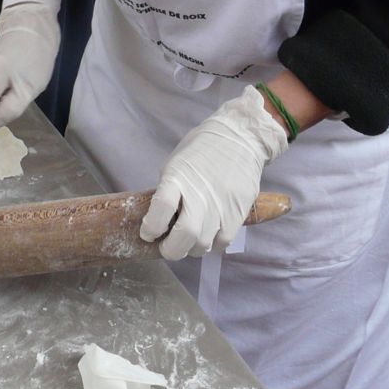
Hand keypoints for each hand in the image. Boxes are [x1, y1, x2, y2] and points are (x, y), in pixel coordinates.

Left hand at [140, 84, 288, 260]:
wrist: (240, 138)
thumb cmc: (202, 150)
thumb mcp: (176, 163)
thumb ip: (168, 190)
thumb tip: (159, 219)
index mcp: (178, 176)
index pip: (162, 207)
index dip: (151, 227)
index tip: (147, 233)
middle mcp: (200, 193)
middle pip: (184, 234)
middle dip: (171, 250)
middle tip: (167, 247)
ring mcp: (221, 204)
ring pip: (203, 244)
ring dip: (191, 248)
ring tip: (189, 239)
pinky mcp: (239, 213)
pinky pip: (222, 243)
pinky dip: (212, 244)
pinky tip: (208, 234)